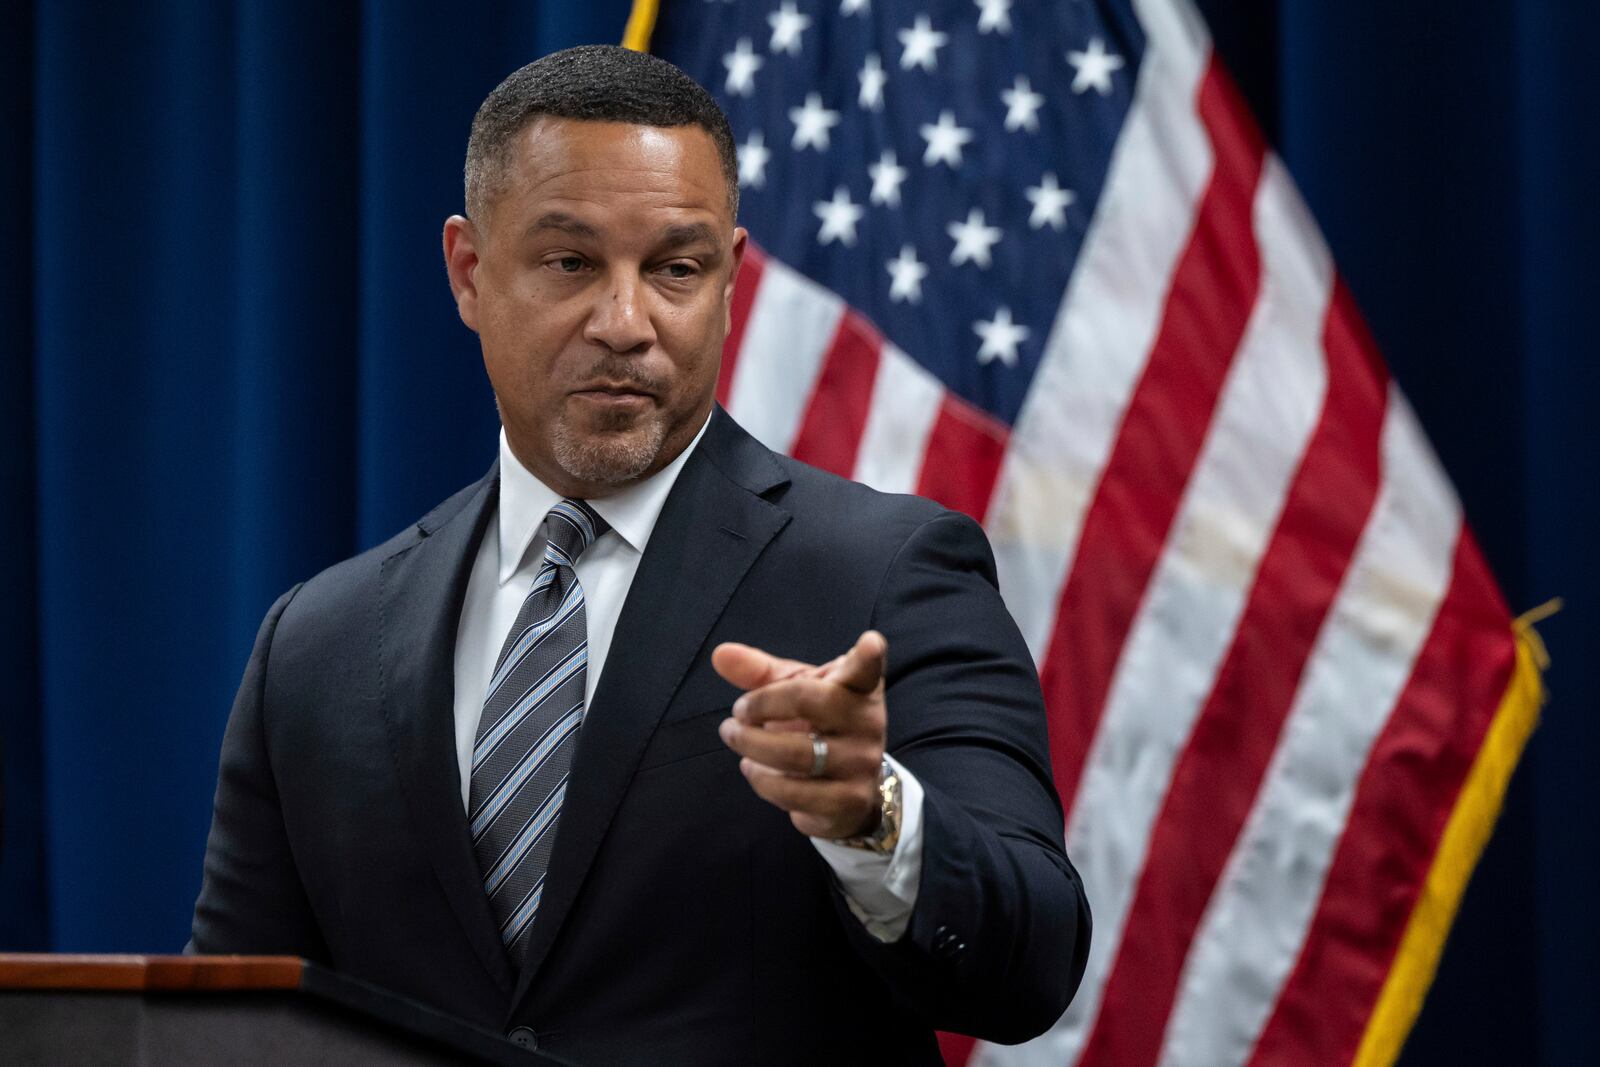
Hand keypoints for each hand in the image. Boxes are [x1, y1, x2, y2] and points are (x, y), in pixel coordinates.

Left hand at [712, 631, 887, 839]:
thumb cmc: (818, 724)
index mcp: (858, 687)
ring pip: (796, 754)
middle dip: (760, 706)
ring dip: (752, 747)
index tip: (868, 643)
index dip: (869, 655)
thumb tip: (719, 654)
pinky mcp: (849, 802)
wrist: (849, 789)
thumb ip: (760, 672)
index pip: (867, 669)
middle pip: (808, 702)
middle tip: (735, 715)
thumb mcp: (794, 691)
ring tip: (735, 739)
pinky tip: (755, 770)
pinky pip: (795, 795)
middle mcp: (868, 722)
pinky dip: (763, 781)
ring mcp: (862, 764)